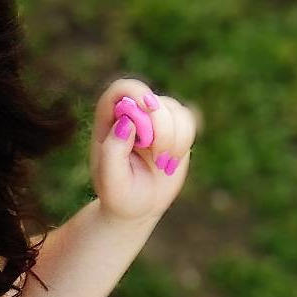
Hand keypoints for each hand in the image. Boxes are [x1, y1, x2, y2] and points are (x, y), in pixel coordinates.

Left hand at [90, 76, 197, 222]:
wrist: (137, 207)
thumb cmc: (119, 195)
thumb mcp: (111, 181)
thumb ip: (113, 151)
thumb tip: (127, 122)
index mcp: (108, 120)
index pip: (122, 89)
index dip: (137, 94)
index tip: (146, 115)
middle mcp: (131, 113)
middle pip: (153, 100)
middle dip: (160, 129)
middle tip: (156, 157)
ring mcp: (154, 119)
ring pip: (174, 110)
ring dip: (173, 139)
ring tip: (161, 163)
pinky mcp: (174, 127)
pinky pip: (187, 120)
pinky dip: (184, 141)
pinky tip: (171, 160)